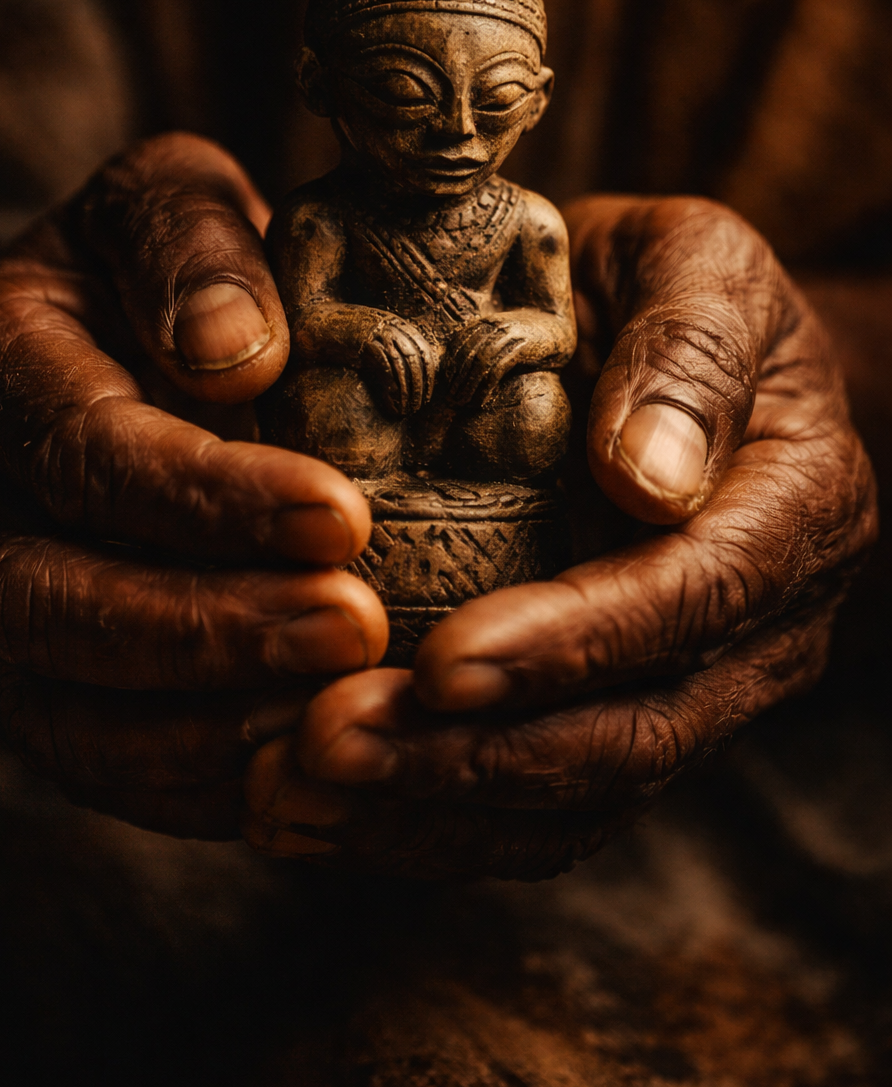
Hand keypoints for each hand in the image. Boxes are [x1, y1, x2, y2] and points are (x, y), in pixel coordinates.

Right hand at [0, 133, 386, 837]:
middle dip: (208, 629)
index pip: (81, 447)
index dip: (203, 494)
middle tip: (356, 630)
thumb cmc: (154, 265)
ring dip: (207, 732)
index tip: (342, 515)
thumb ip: (194, 248)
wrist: (83, 340)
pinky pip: (98, 765)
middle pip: (52, 601)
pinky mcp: (39, 681)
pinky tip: (308, 775)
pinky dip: (198, 789)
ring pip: (64, 712)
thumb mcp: (166, 200)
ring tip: (342, 719)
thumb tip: (235, 356)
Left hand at [243, 197, 877, 877]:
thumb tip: (646, 481)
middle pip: (632, 731)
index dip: (572, 645)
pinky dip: (428, 822)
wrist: (676, 352)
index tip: (442, 663)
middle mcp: (760, 628)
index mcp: (795, 510)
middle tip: (326, 743)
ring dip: (434, 809)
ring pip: (578, 797)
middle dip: (475, 754)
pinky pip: (539, 808)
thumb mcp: (696, 263)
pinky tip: (315, 812)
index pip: (692, 601)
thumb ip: (683, 352)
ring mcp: (695, 688)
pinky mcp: (621, 717)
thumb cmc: (673, 289)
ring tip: (292, 798)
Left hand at [443, 316, 528, 405]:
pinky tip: (481, 401)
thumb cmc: (526, 340)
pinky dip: (486, 386)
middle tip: (451, 398)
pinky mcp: (521, 345)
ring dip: (468, 385)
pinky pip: (497, 368)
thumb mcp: (501, 339)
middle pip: (467, 354)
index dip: (450, 366)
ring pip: (479, 362)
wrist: (557, 330)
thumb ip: (483, 347)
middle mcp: (493, 325)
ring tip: (462, 403)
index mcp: (485, 322)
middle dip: (457, 379)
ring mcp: (507, 334)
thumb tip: (459, 373)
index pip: (458, 344)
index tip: (445, 385)